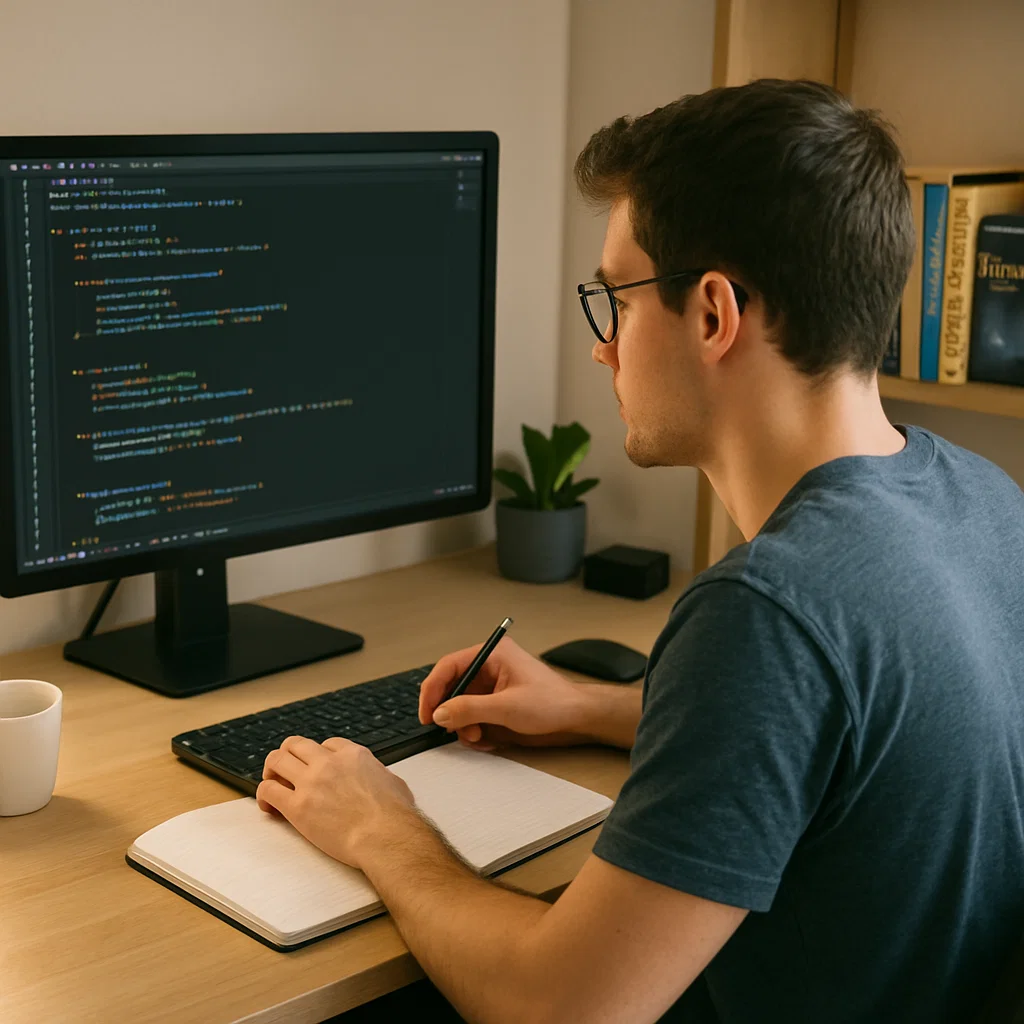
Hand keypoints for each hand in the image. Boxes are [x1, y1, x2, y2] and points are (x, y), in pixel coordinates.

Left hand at [256, 735, 417, 868]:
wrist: (385, 837)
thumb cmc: (394, 816)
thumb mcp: (393, 782)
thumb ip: (378, 775)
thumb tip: (378, 778)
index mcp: (353, 755)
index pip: (326, 744)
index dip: (318, 755)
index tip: (316, 766)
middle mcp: (329, 763)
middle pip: (295, 744)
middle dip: (288, 754)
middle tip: (285, 769)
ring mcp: (311, 782)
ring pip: (276, 760)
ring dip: (271, 770)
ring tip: (273, 783)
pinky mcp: (297, 806)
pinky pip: (268, 790)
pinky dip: (264, 796)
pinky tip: (269, 806)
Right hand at [418, 637, 586, 750]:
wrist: (578, 718)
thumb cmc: (552, 702)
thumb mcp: (507, 707)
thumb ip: (469, 709)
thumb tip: (439, 714)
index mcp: (491, 654)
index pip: (449, 666)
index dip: (433, 690)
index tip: (427, 714)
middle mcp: (489, 667)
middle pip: (452, 687)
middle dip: (451, 712)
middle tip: (453, 731)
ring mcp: (493, 685)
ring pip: (461, 705)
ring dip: (464, 725)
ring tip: (478, 737)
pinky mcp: (497, 702)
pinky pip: (473, 715)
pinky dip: (475, 729)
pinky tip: (488, 739)